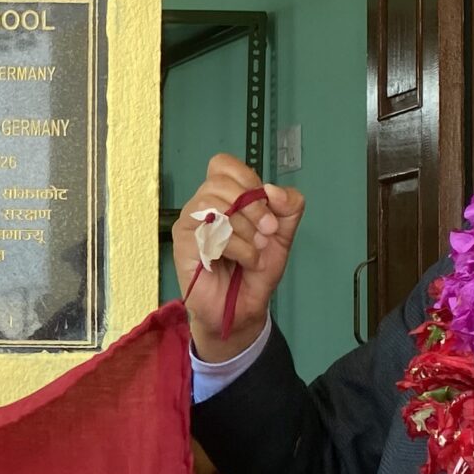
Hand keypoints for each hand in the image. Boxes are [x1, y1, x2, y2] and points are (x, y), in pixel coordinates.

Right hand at [173, 155, 304, 363]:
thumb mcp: (282, 234)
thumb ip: (289, 207)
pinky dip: (237, 247)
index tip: (266, 206)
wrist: (244, 308)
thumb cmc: (255, 270)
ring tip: (255, 250)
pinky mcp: (184, 246)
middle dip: (253, 207)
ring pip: (212, 204)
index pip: (222, 164)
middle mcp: (202, 206)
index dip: (247, 179)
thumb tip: (273, 190)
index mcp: (222, 197)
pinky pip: (210, 232)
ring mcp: (189, 225)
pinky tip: (244, 261)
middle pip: (219, 182)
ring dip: (244, 228)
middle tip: (267, 233)